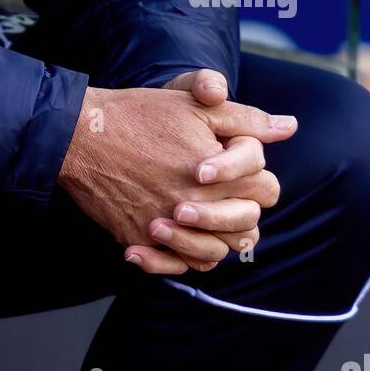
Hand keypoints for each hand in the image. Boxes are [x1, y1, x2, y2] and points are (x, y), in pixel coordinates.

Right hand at [57, 80, 296, 275]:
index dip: (255, 177)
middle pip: (246, 226)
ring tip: (199, 217)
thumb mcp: (193, 105)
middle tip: (219, 193)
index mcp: (217, 171)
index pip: (265, 188)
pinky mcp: (140, 239)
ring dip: (215, 238)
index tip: (234, 166)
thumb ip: (245, 118)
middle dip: (240, 210)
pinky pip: (177, 265)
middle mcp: (195, 205)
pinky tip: (174, 237)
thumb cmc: (138, 114)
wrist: (80, 135)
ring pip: (215, 253)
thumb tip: (288, 127)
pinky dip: (181, 257)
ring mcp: (167, 227)